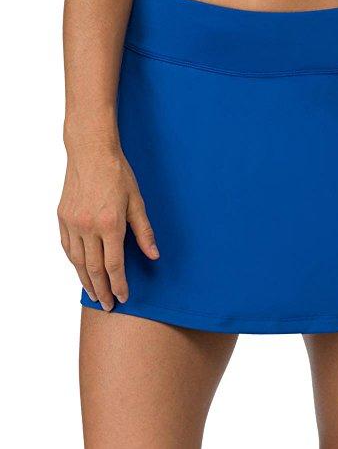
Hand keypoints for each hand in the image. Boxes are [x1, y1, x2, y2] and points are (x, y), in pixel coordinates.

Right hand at [57, 146, 158, 310]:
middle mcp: (88, 227)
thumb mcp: (138, 202)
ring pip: (77, 262)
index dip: (120, 284)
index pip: (115, 265)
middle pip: (94, 268)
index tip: (123, 297)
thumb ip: (145, 232)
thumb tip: (154, 256)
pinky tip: (79, 270)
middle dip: (102, 290)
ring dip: (86, 281)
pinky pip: (66, 247)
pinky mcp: (62, 217)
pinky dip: (73, 263)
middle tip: (107, 305)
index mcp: (110, 224)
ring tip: (94, 294)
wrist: (91, 153)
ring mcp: (72, 223)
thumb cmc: (118, 174)